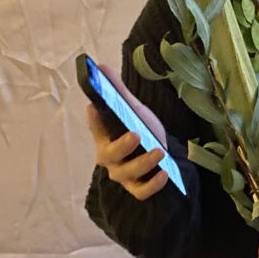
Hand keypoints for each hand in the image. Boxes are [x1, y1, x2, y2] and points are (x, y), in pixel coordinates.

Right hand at [85, 65, 168, 201]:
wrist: (162, 153)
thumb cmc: (142, 129)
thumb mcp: (134, 109)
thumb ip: (118, 90)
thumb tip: (100, 66)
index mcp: (104, 136)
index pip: (95, 127)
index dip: (94, 120)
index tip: (94, 107)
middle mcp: (109, 158)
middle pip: (108, 155)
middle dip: (121, 146)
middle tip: (135, 134)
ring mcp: (123, 175)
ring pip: (126, 173)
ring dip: (143, 163)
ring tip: (159, 151)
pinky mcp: (138, 187)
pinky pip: (141, 191)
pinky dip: (152, 184)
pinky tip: (164, 174)